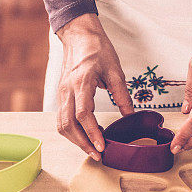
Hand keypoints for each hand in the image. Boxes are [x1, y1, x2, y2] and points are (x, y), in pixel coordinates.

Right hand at [56, 14, 133, 159]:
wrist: (79, 35)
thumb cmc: (97, 49)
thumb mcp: (115, 69)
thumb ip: (121, 94)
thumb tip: (130, 116)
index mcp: (82, 82)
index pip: (83, 114)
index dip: (92, 133)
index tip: (102, 146)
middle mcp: (67, 90)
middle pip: (68, 124)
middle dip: (82, 143)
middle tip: (98, 155)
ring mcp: (61, 93)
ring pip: (62, 124)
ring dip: (76, 140)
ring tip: (93, 149)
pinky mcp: (61, 95)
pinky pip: (62, 118)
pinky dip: (72, 131)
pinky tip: (87, 135)